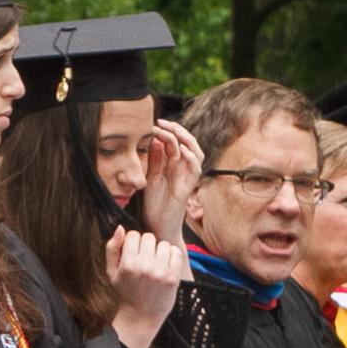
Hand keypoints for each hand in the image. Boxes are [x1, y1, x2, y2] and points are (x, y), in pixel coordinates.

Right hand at [105, 227, 185, 347]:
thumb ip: (112, 248)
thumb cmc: (125, 292)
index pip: (133, 235)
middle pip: (148, 237)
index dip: (133, 241)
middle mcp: (144, 266)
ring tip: (155, 261)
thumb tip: (120, 228)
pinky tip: (165, 264)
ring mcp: (160, 272)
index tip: (133, 251)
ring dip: (159, 250)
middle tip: (145, 257)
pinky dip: (172, 255)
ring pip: (163, 244)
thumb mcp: (111, 271)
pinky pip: (176, 253)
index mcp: (127, 264)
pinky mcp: (173, 277)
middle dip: (146, 245)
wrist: (140, 316)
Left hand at [137, 122, 202, 242]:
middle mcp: (182, 169)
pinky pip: (196, 170)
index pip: (175, 142)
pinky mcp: (188, 187)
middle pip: (188, 143)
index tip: (153, 124)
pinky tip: (183, 151)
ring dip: (187, 140)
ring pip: (196, 153)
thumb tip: (156, 139)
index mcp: (172, 165)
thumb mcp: (151, 176)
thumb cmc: (154, 202)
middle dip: (177, 130)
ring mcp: (187, 177)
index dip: (167, 130)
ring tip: (174, 131)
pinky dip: (191, 158)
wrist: (157, 224)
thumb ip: (154, 160)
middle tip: (162, 122)